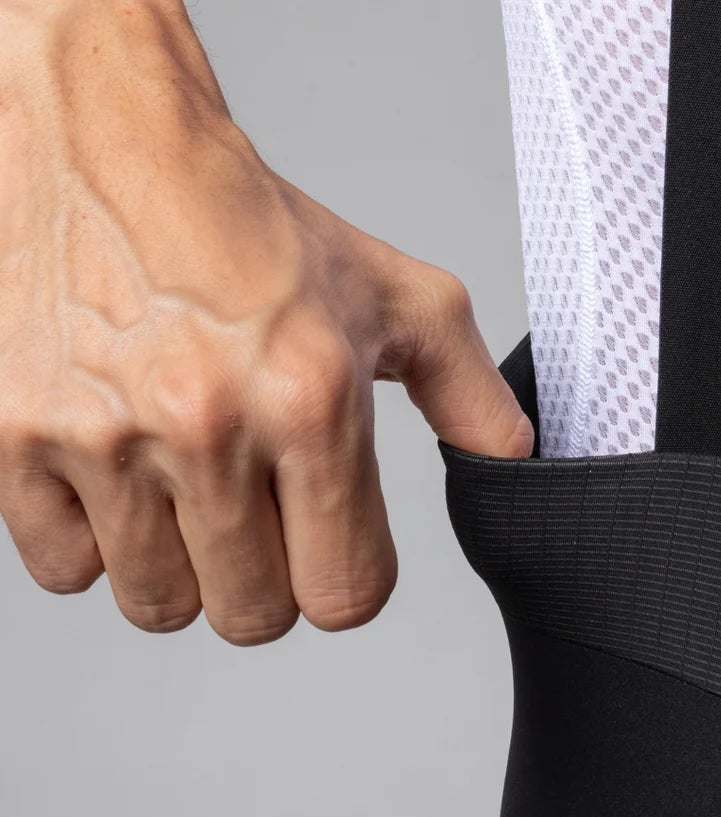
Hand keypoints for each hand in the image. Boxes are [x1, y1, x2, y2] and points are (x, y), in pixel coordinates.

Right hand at [0, 0, 531, 644]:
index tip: (326, 547)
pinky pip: (64, 567)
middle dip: (262, 583)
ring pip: (158, 603)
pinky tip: (115, 473)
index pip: (345, 597)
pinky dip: (90, 538)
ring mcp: (102, 435)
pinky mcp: (13, 436)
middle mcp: (207, 425)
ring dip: (178, 567)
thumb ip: (469, 398)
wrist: (103, 139)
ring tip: (182, 488)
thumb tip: (516, 469)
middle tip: (252, 513)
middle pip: (252, 618)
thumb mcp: (397, 301)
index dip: (342, 583)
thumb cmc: (253, 228)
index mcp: (312, 402)